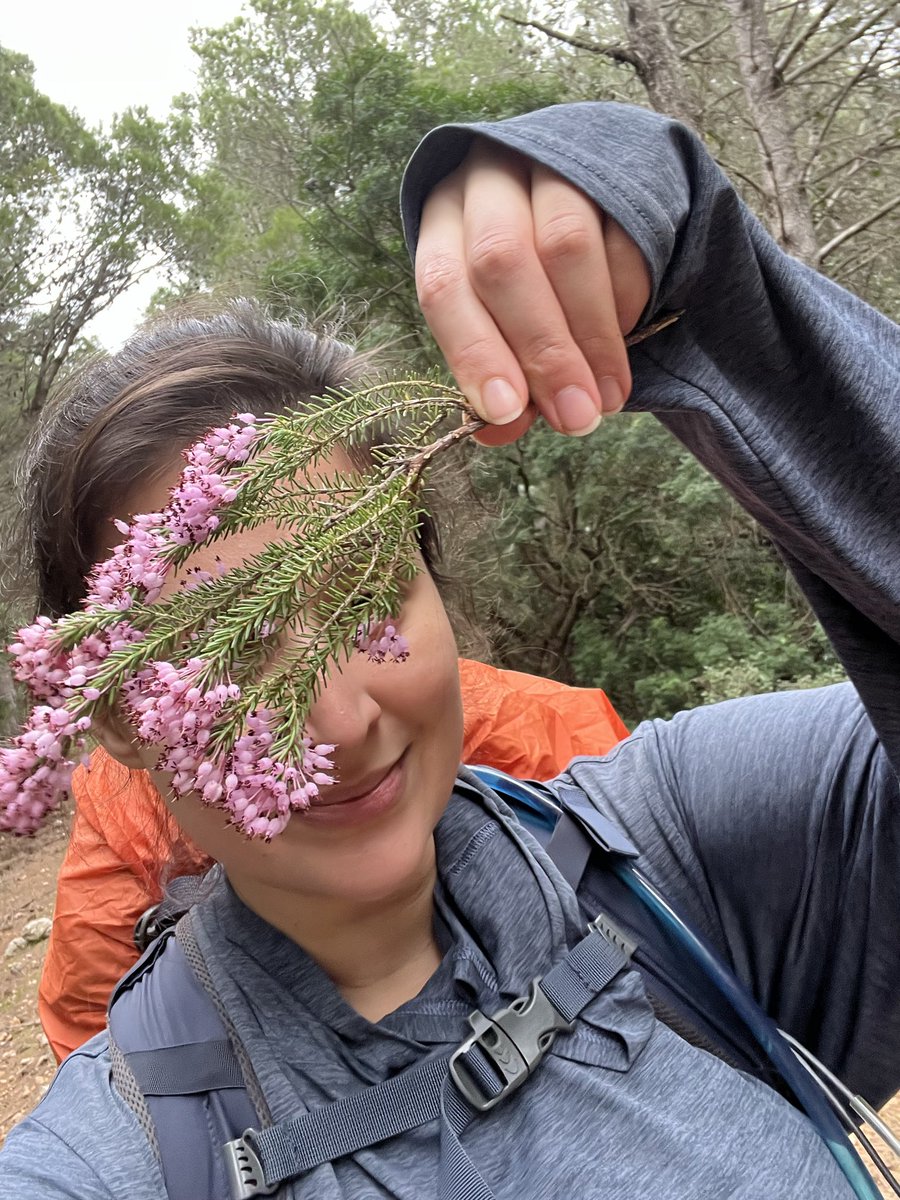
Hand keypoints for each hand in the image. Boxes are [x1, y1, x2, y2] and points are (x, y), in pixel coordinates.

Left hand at [415, 139, 651, 444]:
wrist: (597, 195)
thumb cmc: (532, 276)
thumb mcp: (501, 320)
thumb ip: (500, 373)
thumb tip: (496, 433)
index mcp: (443, 223)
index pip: (443, 284)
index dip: (474, 351)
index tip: (507, 412)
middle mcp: (486, 182)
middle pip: (502, 262)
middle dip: (542, 351)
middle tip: (576, 417)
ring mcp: (551, 165)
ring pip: (564, 244)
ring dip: (590, 335)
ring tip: (608, 396)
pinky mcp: (614, 165)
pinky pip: (621, 233)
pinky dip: (625, 299)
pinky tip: (627, 336)